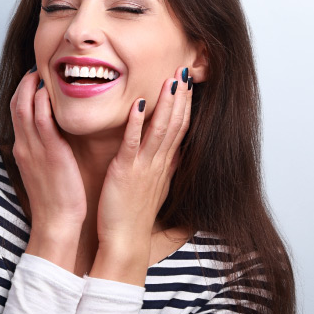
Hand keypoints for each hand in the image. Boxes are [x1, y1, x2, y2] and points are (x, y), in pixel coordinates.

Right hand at [10, 68, 86, 269]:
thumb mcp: (43, 171)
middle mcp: (24, 146)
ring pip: (25, 107)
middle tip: (38, 68)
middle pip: (17, 104)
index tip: (34, 78)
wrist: (57, 223)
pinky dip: (43, 102)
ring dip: (32, 86)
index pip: (17, 112)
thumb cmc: (55, 200)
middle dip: (25, 82)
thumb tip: (52, 138)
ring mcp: (34, 149)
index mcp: (23, 150)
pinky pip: (42, 120)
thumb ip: (44, 151)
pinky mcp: (49, 153)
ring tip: (44, 72)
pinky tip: (50, 91)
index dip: (23, 91)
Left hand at [97, 66, 192, 251]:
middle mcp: (158, 164)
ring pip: (160, 129)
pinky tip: (138, 103)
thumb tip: (173, 155)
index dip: (185, 106)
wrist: (124, 243)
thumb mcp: (154, 189)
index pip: (180, 130)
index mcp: (163, 166)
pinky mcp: (125, 172)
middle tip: (185, 71)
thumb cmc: (133, 217)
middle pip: (175, 124)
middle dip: (181, 97)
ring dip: (165, 103)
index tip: (188, 84)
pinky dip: (136, 122)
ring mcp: (143, 167)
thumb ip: (163, 169)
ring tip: (170, 79)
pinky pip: (132, 143)